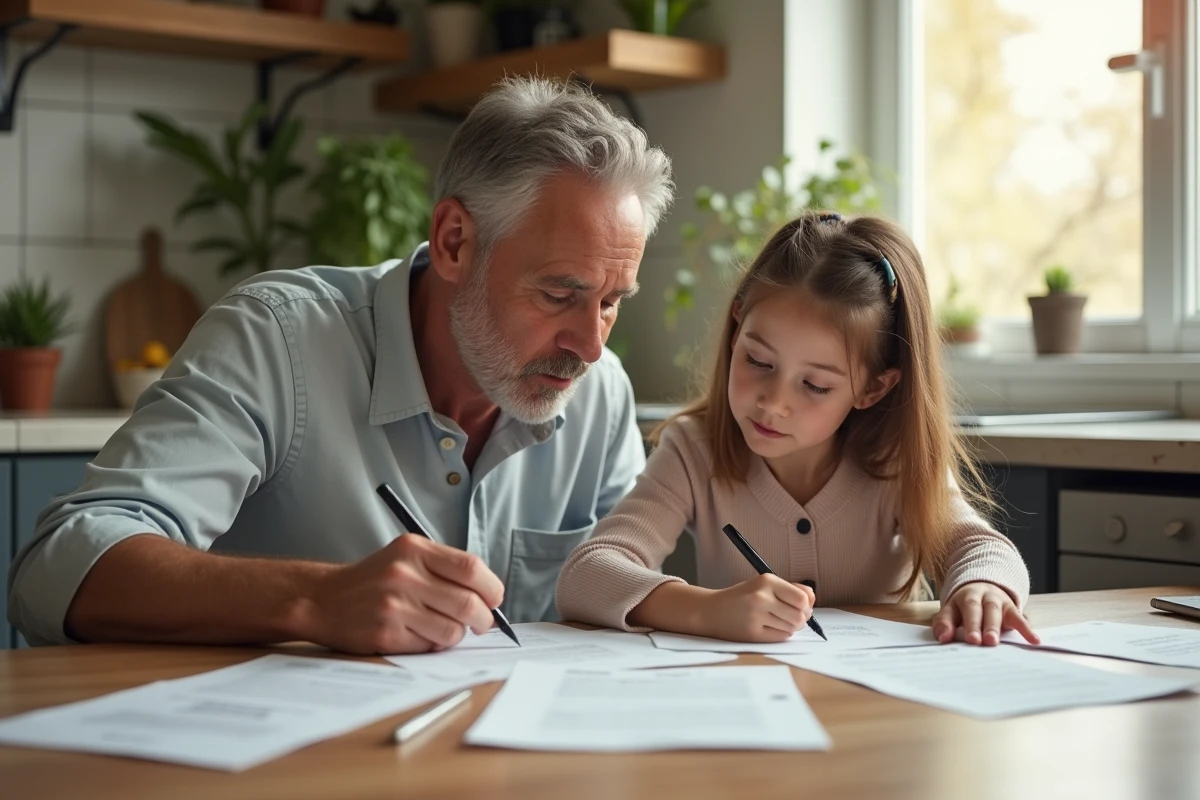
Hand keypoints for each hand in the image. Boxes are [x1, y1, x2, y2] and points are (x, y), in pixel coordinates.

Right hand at [303, 535, 503, 654]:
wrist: (323, 599)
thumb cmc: (374, 580)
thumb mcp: (406, 557)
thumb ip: (445, 569)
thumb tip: (491, 597)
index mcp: (414, 549)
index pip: (471, 568)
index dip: (492, 588)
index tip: (495, 600)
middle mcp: (404, 575)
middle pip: (468, 603)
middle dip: (484, 619)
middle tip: (483, 623)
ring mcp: (394, 606)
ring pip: (453, 630)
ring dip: (456, 634)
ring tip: (443, 627)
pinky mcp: (386, 634)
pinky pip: (430, 646)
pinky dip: (432, 645)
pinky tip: (418, 634)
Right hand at [698, 574, 814, 642]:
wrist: (711, 611)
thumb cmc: (741, 598)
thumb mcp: (763, 585)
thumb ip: (789, 589)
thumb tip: (812, 597)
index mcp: (766, 581)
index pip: (802, 597)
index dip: (806, 605)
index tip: (801, 606)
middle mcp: (761, 597)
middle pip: (800, 615)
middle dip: (802, 619)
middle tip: (793, 617)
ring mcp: (756, 616)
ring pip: (792, 628)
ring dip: (790, 627)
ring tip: (778, 621)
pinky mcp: (753, 633)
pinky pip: (781, 637)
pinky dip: (781, 634)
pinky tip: (770, 628)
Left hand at [933, 581, 1039, 645]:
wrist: (984, 586)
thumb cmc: (965, 607)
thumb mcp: (951, 611)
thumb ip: (944, 623)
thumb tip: (942, 638)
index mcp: (961, 597)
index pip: (954, 611)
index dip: (951, 624)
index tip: (947, 639)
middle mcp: (979, 596)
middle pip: (976, 609)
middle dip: (975, 625)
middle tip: (975, 641)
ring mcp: (997, 601)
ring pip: (995, 611)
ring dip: (993, 627)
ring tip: (993, 643)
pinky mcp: (1012, 608)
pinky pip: (1019, 617)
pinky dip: (1026, 629)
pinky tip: (1034, 641)